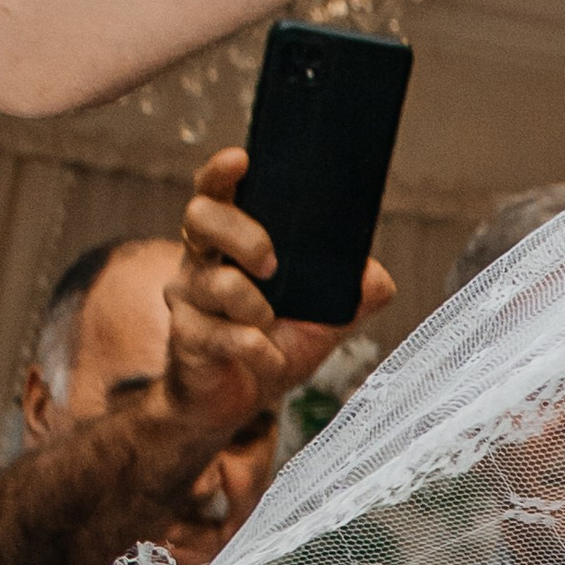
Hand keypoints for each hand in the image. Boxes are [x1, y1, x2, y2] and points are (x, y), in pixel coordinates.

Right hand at [163, 144, 393, 444]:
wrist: (237, 404)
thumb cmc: (272, 347)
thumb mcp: (320, 320)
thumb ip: (349, 295)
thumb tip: (377, 278)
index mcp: (227, 242)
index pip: (214, 192)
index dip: (221, 172)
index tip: (242, 160)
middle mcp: (199, 260)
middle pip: (201, 217)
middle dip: (244, 236)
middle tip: (272, 265)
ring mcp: (188, 298)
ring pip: (219, 284)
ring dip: (257, 309)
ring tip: (270, 327)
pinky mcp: (188, 338)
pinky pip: (230, 337)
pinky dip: (262, 353)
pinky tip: (269, 361)